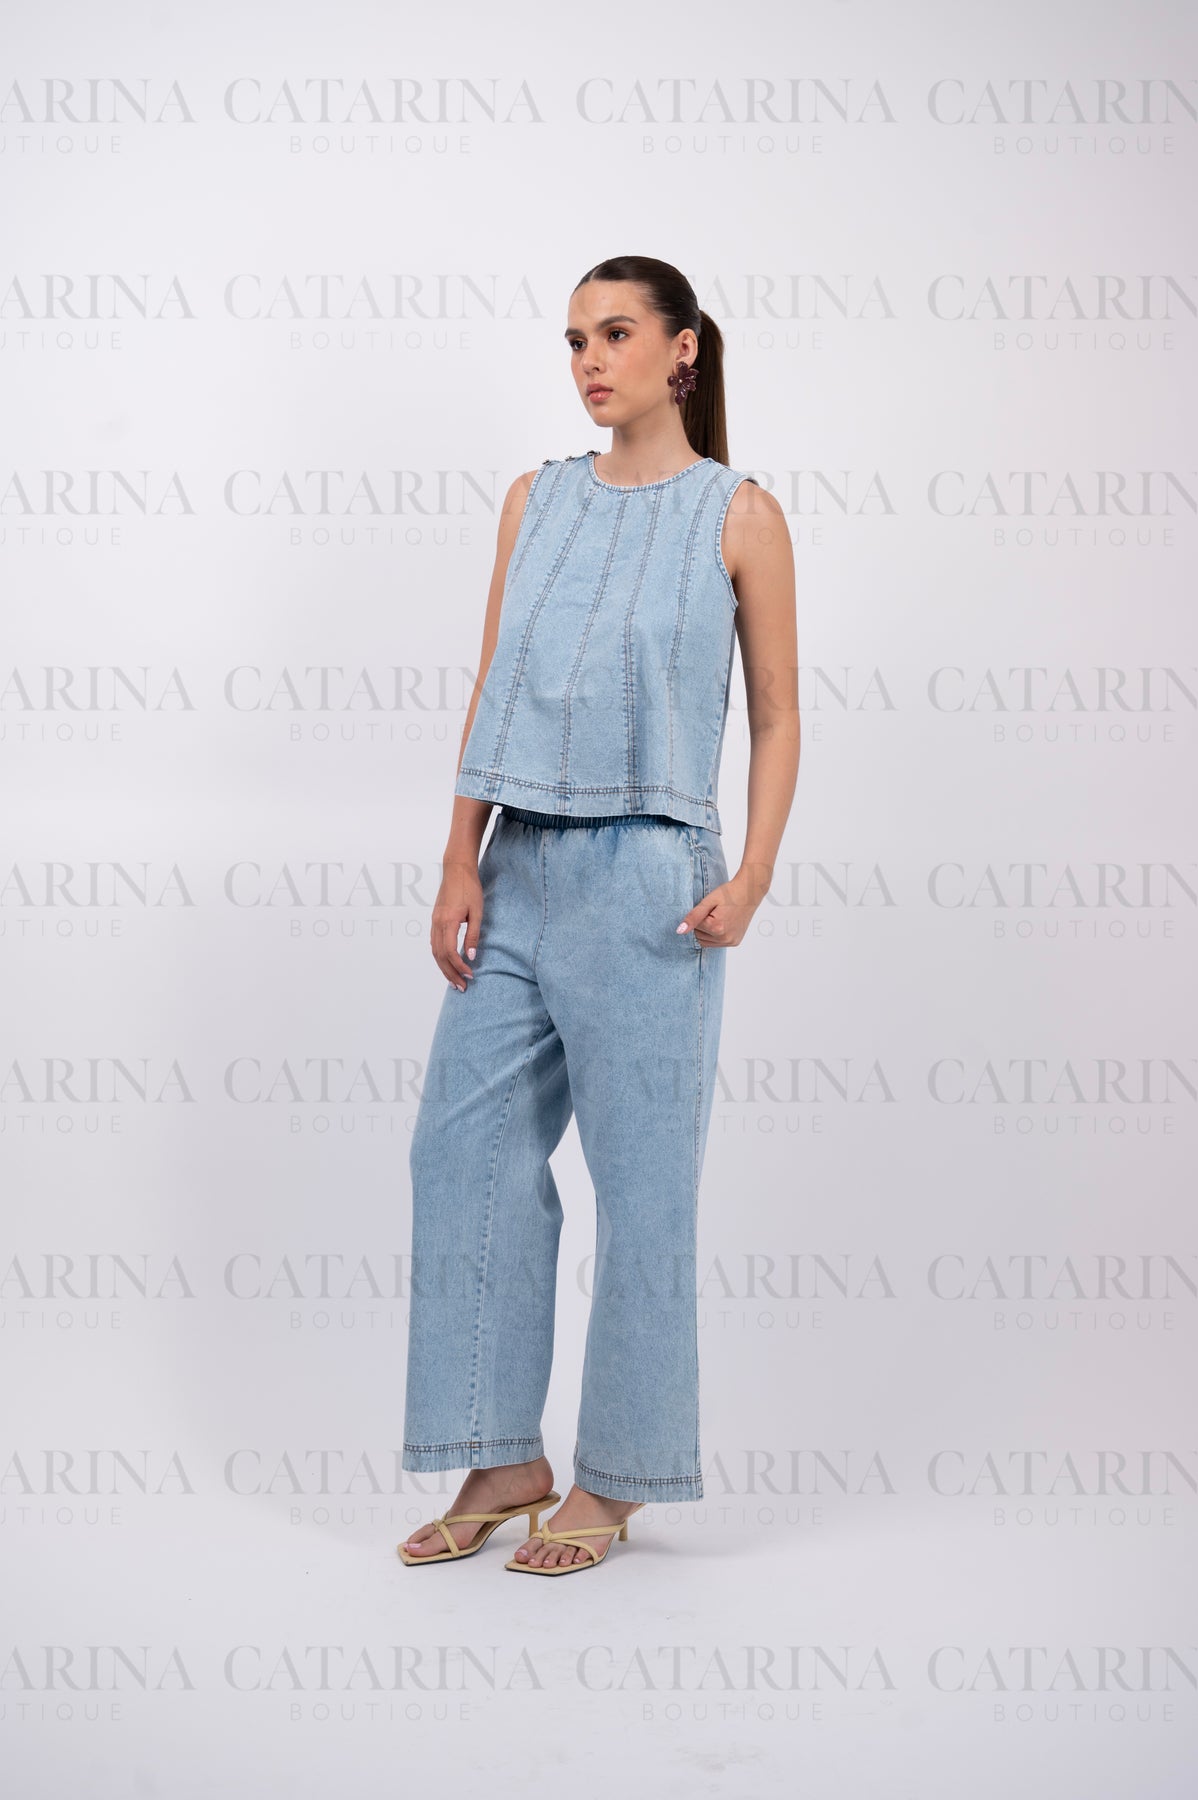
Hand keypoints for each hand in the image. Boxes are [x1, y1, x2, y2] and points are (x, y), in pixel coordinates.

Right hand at [431, 861, 482, 989]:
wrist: (456, 869)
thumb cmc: (470, 888)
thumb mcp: (477, 912)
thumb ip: (473, 935)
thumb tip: (471, 957)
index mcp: (448, 922)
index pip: (450, 953)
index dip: (459, 967)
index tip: (470, 976)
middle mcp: (437, 924)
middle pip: (440, 956)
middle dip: (450, 974)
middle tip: (461, 987)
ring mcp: (434, 922)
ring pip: (435, 952)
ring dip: (444, 968)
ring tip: (454, 981)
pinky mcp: (435, 920)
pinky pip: (434, 944)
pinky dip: (440, 957)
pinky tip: (447, 963)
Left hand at [676, 868, 762, 948]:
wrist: (748, 893)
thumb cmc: (729, 894)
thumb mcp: (708, 901)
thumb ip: (693, 917)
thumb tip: (680, 931)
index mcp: (717, 928)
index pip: (694, 927)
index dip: (698, 916)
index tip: (709, 908)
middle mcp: (725, 938)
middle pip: (699, 937)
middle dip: (702, 925)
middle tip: (713, 912)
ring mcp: (731, 942)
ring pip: (707, 942)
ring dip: (707, 931)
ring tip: (718, 917)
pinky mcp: (735, 942)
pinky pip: (717, 943)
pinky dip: (715, 935)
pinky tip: (722, 923)